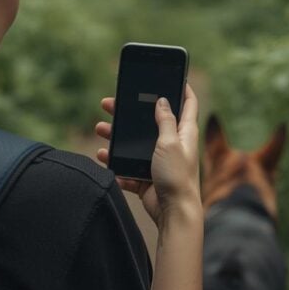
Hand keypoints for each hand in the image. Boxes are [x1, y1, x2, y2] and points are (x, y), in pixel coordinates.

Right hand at [95, 84, 200, 225]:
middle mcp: (172, 145)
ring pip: (135, 144)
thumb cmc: (176, 177)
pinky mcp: (147, 178)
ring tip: (100, 130)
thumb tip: (162, 100)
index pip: (188, 104)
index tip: (175, 76)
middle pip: (151, 122)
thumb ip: (165, 120)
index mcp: (183, 133)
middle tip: (110, 103)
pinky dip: (116, 164)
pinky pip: (128, 168)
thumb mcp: (170, 142)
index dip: (183, 88)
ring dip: (117, 137)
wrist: (173, 213)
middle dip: (131, 112)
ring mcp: (158, 162)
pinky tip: (104, 157)